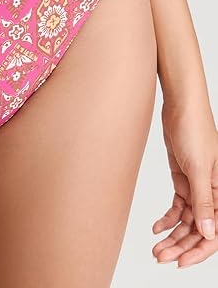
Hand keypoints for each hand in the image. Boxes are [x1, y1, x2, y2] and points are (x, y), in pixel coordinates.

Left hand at [152, 99, 217, 267]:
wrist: (180, 105)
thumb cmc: (195, 128)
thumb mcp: (198, 167)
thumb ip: (202, 201)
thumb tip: (208, 232)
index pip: (215, 230)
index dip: (200, 250)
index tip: (181, 262)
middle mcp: (212, 192)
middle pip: (199, 228)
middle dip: (181, 245)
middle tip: (161, 255)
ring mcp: (197, 186)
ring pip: (187, 220)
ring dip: (172, 235)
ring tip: (156, 246)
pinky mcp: (183, 179)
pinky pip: (178, 206)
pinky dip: (168, 218)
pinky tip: (157, 227)